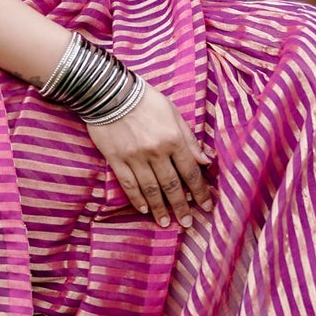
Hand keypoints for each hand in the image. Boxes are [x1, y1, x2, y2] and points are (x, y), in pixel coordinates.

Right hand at [88, 81, 213, 229]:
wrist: (110, 92)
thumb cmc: (146, 99)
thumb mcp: (173, 113)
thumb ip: (189, 139)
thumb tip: (206, 161)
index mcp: (173, 139)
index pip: (191, 172)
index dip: (200, 192)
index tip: (205, 207)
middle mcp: (156, 152)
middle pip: (172, 186)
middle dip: (181, 207)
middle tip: (187, 223)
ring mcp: (135, 158)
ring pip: (150, 189)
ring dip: (160, 208)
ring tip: (165, 223)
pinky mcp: (116, 159)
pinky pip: (128, 184)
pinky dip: (137, 199)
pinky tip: (144, 209)